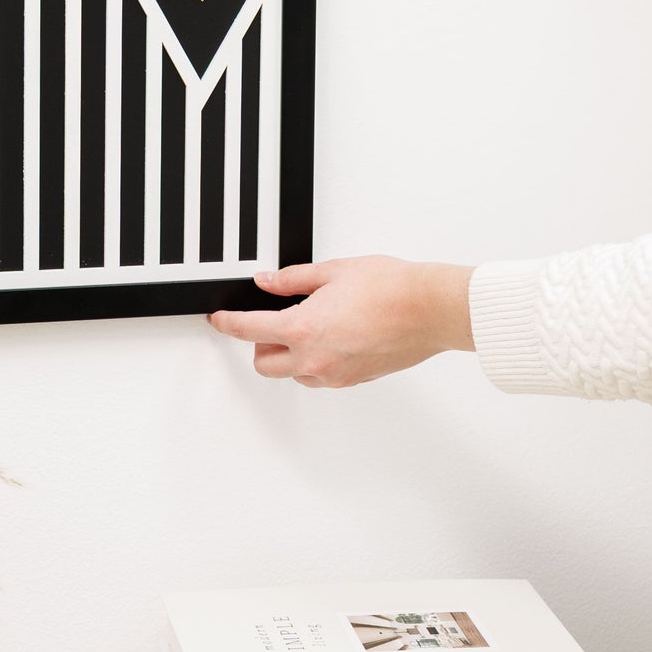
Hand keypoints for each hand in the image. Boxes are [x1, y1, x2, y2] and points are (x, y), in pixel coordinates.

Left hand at [207, 256, 474, 386]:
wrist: (430, 309)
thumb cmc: (390, 288)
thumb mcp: (332, 271)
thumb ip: (292, 280)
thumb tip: (267, 283)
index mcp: (303, 329)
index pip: (248, 330)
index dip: (228, 323)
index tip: (220, 319)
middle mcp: (315, 359)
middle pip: (264, 364)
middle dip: (259, 344)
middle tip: (269, 320)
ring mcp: (335, 374)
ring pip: (293, 374)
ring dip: (288, 356)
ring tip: (307, 326)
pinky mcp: (354, 380)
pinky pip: (320, 377)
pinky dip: (314, 362)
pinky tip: (329, 338)